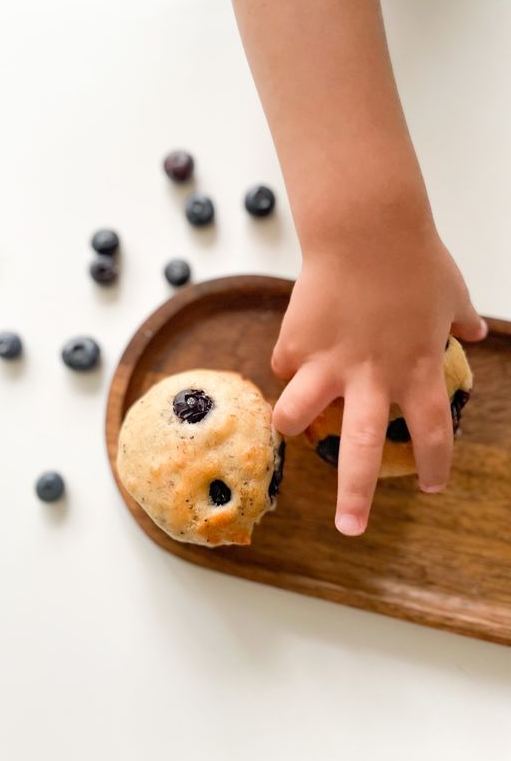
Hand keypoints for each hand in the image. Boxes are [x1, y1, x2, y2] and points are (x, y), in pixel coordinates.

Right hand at [271, 205, 486, 535]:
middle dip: (355, 498)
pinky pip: (285, 365)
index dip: (433, 463)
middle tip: (351, 530)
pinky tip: (295, 353)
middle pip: (362, 452)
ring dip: (293, 425)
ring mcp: (328, 364)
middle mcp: (372, 378)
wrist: (366, 229)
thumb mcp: (452, 292)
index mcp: (417, 370)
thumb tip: (476, 332)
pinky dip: (289, 365)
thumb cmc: (415, 258)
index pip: (432, 433)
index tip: (430, 484)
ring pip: (298, 416)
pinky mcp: (296, 344)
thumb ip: (463, 320)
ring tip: (291, 428)